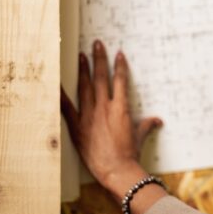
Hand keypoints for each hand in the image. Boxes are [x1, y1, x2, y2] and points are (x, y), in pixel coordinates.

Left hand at [60, 40, 161, 193]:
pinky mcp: (77, 126)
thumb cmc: (130, 154)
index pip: (120, 81)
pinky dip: (60, 94)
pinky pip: (66, 107)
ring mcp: (89, 115)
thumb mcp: (140, 136)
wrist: (117, 169)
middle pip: (101, 77)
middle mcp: (104, 107)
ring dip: (83, 70)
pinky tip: (55, 82)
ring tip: (80, 56)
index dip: (120, 66)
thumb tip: (157, 120)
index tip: (119, 53)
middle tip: (96, 44)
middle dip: (99, 59)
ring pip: (85, 87)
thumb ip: (147, 125)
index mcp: (121, 108)